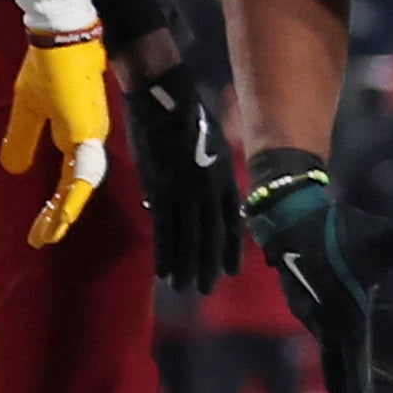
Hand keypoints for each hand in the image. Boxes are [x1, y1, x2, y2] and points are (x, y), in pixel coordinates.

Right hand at [0, 26, 113, 249]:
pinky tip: (63, 212)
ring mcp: (90, 136)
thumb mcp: (27, 108)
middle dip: (57, 217)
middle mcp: (87, 140)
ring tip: (48, 233)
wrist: (60, 35)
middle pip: (74, 189)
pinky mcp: (86, 130)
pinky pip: (82, 170)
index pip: (68, 180)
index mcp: (74, 135)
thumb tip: (14, 169)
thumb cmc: (47, 66)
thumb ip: (23, 137)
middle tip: (40, 240)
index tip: (40, 228)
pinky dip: (73, 194)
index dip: (55, 205)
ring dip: (64, 211)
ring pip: (80, 185)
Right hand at [130, 66, 243, 293]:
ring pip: (187, 239)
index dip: (231, 250)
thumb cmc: (189, 118)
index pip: (231, 224)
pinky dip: (164, 253)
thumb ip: (213, 177)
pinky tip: (163, 271)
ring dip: (185, 266)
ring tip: (183, 287)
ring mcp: (185, 194)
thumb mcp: (215, 147)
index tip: (231, 273)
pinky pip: (164, 231)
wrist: (164, 102)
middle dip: (208, 266)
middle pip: (210, 237)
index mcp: (226, 180)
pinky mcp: (161, 192)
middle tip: (205, 289)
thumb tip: (206, 201)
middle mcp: (209, 192)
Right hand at [252, 151, 392, 392]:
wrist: (291, 216)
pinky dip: (351, 349)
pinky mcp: (308, 307)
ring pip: (336, 358)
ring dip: (356, 379)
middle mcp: (327, 326)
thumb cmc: (342, 228)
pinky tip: (375, 335)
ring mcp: (314, 318)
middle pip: (338, 380)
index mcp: (348, 319)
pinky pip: (332, 336)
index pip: (355, 375)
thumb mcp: (388, 240)